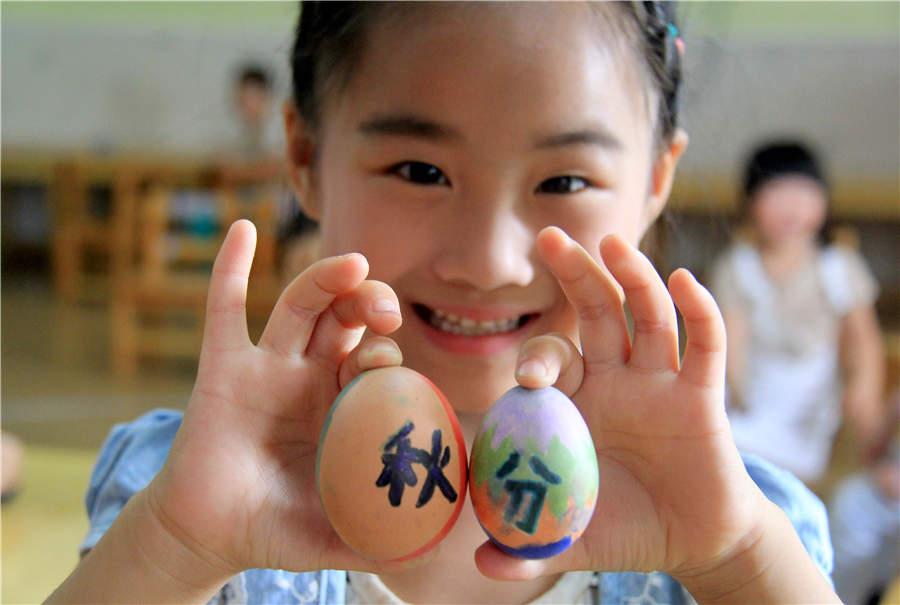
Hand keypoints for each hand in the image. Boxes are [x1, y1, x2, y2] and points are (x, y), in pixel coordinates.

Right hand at [146, 220, 412, 576]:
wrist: (212, 536)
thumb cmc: (278, 529)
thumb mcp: (340, 531)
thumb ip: (384, 533)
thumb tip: (436, 543)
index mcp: (343, 404)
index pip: (376, 359)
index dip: (387, 355)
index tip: (390, 369)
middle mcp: (310, 376)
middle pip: (347, 319)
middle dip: (370, 302)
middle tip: (385, 306)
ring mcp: (267, 367)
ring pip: (301, 306)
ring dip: (326, 278)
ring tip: (353, 262)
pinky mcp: (222, 367)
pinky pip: (224, 310)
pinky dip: (231, 269)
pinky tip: (243, 230)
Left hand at [476, 227, 767, 581]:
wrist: (691, 541)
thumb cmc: (622, 525)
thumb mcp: (569, 537)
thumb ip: (526, 547)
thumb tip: (478, 565)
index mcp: (577, 400)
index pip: (554, 358)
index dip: (539, 357)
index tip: (528, 376)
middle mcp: (617, 378)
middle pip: (597, 312)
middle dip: (576, 276)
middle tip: (550, 239)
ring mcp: (661, 381)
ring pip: (647, 315)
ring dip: (632, 277)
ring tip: (613, 243)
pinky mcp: (702, 395)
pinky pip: (704, 346)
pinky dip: (698, 312)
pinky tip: (684, 280)